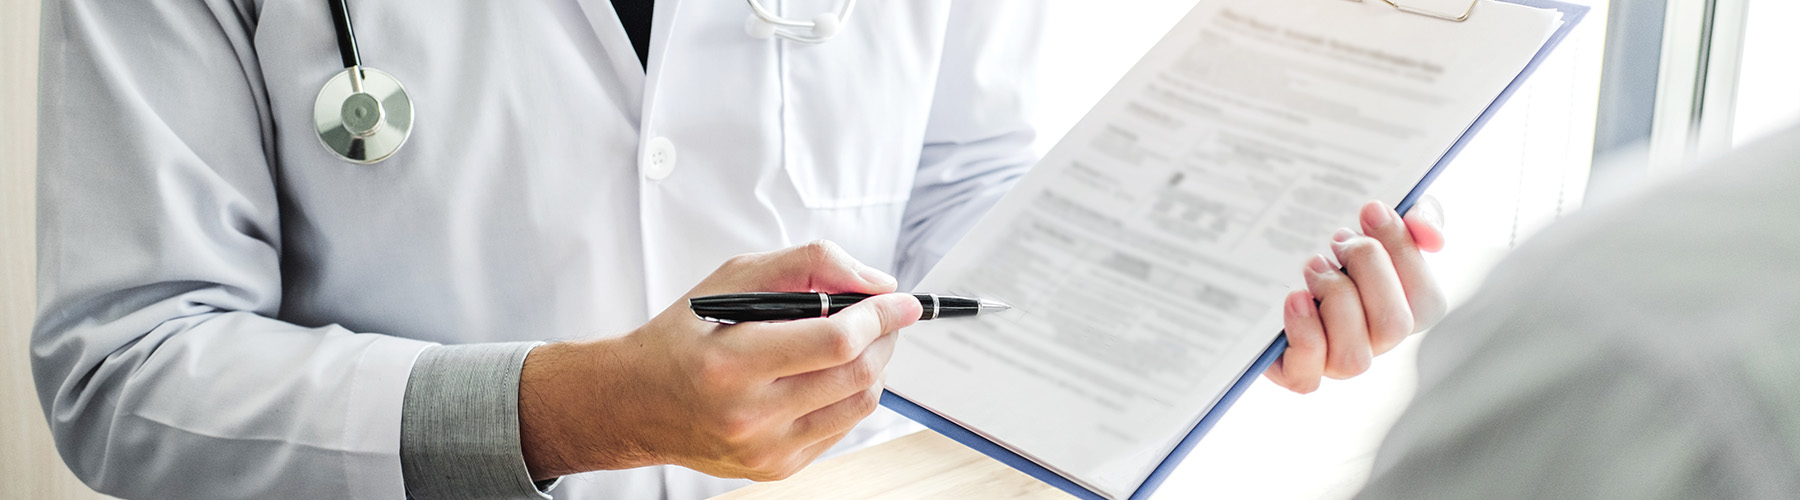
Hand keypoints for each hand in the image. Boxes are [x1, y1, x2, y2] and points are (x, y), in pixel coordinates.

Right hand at [517, 241, 921, 480]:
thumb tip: (877, 284)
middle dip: (884, 337)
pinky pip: (841, 428)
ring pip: (859, 405)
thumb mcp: (732, 279)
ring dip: (874, 366)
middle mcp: (749, 415)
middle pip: (856, 374)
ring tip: (859, 341)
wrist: (635, 402)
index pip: (835, 341)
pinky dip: (849, 394)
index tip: (902, 300)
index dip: (880, 316)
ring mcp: (766, 450)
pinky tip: (829, 373)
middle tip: (884, 315)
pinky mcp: (777, 468)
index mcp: (731, 363)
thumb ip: (807, 266)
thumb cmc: (683, 335)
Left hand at [1265, 198, 1446, 393]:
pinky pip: (1306, 378)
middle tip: (1338, 240)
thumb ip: (1422, 216)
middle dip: (1367, 270)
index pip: (1427, 302)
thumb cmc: (1336, 242)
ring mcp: (1334, 361)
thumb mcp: (1382, 220)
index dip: (1403, 254)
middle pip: (1394, 327)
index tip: (1371, 209)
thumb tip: (1431, 237)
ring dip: (1335, 300)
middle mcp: (1374, 342)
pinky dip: (1304, 334)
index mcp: (1403, 309)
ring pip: (1354, 358)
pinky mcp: (1295, 370)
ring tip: (1313, 267)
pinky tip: (1295, 297)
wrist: (1266, 260)